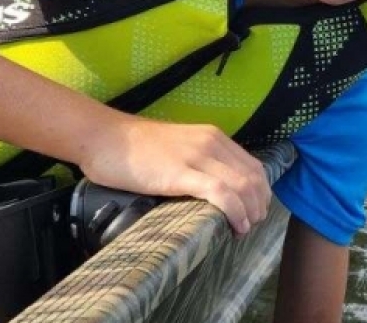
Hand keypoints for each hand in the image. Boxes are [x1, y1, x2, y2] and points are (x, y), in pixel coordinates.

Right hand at [76, 117, 270, 234]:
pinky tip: (236, 225)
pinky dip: (235, 211)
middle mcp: (211, 143)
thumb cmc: (135, 148)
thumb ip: (199, 162)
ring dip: (250, 211)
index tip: (256, 210)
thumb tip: (215, 189)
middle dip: (259, 204)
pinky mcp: (180, 173)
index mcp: (213, 137)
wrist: (105, 137)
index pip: (253, 165)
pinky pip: (220, 193)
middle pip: (253, 177)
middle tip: (253, 224)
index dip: (261, 192)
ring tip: (245, 228)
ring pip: (242, 186)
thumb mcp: (179, 147)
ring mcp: (197, 157)